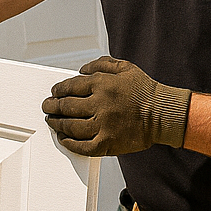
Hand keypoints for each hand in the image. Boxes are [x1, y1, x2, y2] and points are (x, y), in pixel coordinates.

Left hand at [42, 56, 190, 155]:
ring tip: (52, 121)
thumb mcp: (124, 67)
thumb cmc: (145, 90)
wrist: (164, 113)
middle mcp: (100, 104)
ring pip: (71, 126)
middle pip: (66, 107)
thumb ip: (101, 64)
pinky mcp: (108, 143)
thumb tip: (81, 70)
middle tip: (47, 107)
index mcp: (102, 84)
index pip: (70, 87)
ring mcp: (103, 125)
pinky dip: (69, 143)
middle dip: (52, 107)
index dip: (58, 90)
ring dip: (57, 124)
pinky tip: (64, 138)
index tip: (53, 93)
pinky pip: (82, 146)